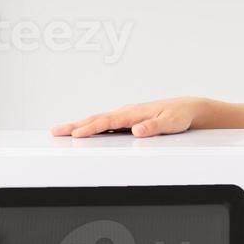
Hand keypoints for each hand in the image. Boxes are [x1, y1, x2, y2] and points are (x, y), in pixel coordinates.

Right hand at [50, 97, 200, 137]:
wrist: (187, 109)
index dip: (90, 128)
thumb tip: (136, 130)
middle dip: (74, 125)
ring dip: (79, 125)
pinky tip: (83, 132)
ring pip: (98, 120)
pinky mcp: (127, 121)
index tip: (76, 133)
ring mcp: (126, 116)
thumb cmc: (179, 116)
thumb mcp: (170, 123)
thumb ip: (153, 127)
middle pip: (96, 118)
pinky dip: (91, 127)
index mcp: (134, 112)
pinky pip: (105, 123)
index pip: (107, 121)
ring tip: (61, 132)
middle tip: (56, 132)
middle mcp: (127, 112)